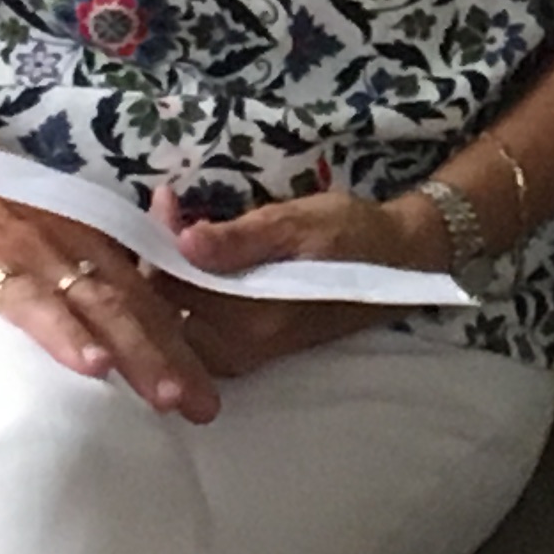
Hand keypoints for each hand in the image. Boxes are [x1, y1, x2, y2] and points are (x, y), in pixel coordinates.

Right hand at [0, 96, 226, 420]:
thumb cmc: (9, 213)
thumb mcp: (71, 231)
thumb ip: (112, 276)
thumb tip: (166, 327)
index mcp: (85, 250)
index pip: (141, 305)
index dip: (174, 350)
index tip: (204, 398)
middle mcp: (47, 256)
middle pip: (103, 307)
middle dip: (141, 351)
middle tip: (173, 398)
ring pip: (32, 302)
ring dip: (63, 333)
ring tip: (93, 367)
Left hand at [168, 183, 452, 379]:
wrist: (397, 263)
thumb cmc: (350, 237)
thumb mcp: (298, 223)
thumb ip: (239, 238)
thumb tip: (183, 242)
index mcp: (248, 318)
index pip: (171, 286)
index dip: (158, 241)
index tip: (166, 199)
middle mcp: (238, 347)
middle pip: (166, 309)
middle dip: (156, 258)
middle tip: (168, 204)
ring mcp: (242, 355)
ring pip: (177, 319)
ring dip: (169, 274)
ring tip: (176, 222)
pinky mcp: (247, 351)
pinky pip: (196, 324)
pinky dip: (186, 290)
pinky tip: (193, 255)